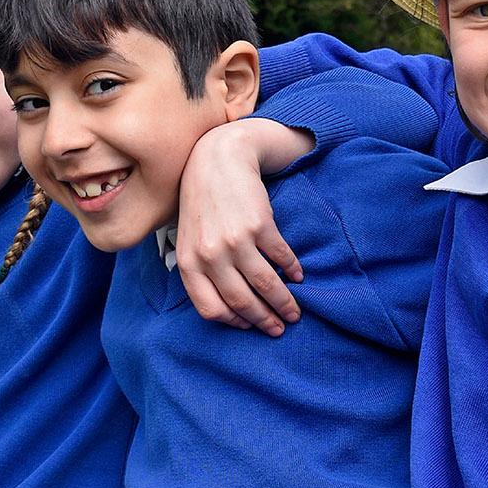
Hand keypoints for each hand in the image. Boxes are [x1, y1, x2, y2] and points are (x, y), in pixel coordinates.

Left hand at [175, 121, 308, 336]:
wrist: (218, 159)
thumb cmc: (203, 203)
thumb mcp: (189, 239)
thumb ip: (200, 271)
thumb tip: (227, 308)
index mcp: (189, 263)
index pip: (212, 309)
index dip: (235, 322)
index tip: (251, 327)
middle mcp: (210, 255)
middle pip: (242, 301)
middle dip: (264, 320)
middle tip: (279, 328)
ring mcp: (235, 241)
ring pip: (266, 284)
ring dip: (284, 303)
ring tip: (293, 311)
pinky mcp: (259, 226)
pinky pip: (281, 258)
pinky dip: (292, 270)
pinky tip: (297, 276)